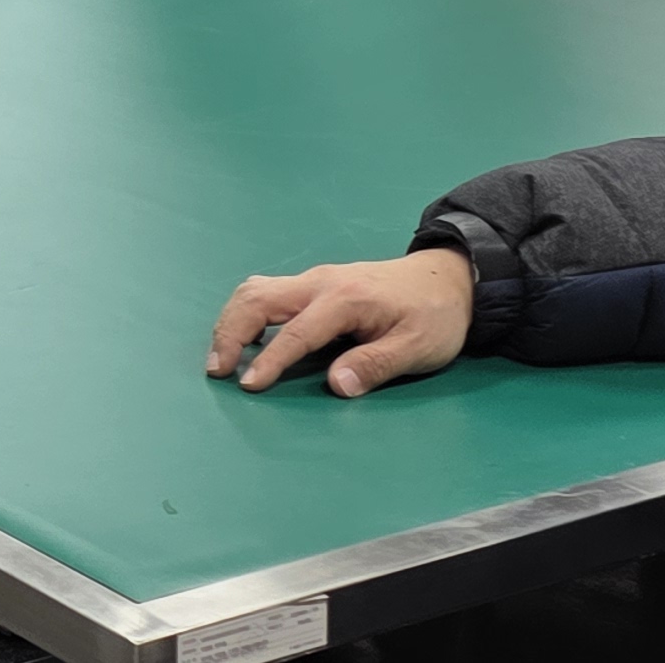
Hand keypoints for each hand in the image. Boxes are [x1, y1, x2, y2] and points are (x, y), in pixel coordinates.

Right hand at [208, 248, 473, 396]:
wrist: (446, 277)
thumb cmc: (434, 317)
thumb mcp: (418, 347)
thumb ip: (375, 365)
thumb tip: (336, 386)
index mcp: (346, 299)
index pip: (297, 333)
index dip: (270, 361)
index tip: (249, 385)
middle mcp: (320, 283)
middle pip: (258, 299)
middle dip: (230, 332)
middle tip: (217, 369)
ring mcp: (313, 279)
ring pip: (256, 290)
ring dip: (232, 320)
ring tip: (221, 356)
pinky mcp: (313, 284)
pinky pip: (267, 291)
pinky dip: (245, 312)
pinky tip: (245, 336)